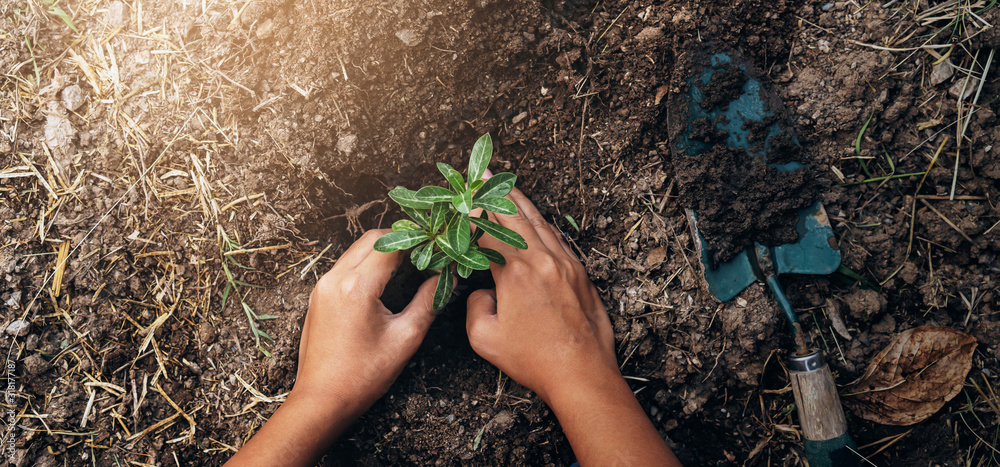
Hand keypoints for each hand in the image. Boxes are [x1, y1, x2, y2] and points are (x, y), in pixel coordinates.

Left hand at [226, 230, 440, 466]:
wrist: (321, 400)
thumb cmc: (363, 375)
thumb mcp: (405, 338)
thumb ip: (428, 302)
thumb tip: (447, 279)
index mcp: (357, 287)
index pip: (391, 244)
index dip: (418, 241)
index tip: (437, 246)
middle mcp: (335, 279)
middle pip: (371, 239)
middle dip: (401, 240)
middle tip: (425, 252)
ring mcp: (322, 286)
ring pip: (356, 251)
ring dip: (382, 251)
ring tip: (409, 264)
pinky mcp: (318, 296)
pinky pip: (345, 266)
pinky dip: (366, 264)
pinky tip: (385, 280)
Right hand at [465, 188, 616, 402]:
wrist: (582, 373)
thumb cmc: (534, 359)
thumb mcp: (485, 338)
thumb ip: (475, 306)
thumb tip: (482, 292)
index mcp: (516, 272)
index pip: (488, 232)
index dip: (472, 215)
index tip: (461, 200)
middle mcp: (543, 259)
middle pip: (516, 215)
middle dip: (496, 193)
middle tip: (483, 174)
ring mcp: (566, 264)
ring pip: (540, 223)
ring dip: (521, 203)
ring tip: (507, 186)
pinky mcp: (581, 274)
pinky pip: (558, 239)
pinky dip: (542, 224)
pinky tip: (536, 221)